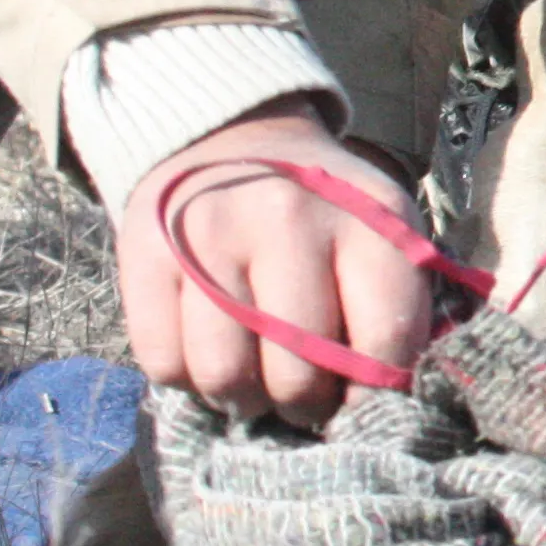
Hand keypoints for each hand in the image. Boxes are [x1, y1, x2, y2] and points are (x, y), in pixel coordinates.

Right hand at [116, 109, 431, 431]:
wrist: (235, 137)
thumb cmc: (325, 208)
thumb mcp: (386, 232)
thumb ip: (399, 307)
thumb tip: (388, 398)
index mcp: (368, 221)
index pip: (383, 342)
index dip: (375, 392)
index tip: (362, 397)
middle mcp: (287, 221)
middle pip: (298, 373)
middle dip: (306, 407)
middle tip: (305, 400)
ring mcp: (209, 237)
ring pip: (224, 376)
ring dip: (244, 401)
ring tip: (257, 386)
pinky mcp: (146, 253)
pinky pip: (162, 361)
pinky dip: (187, 380)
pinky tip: (211, 355)